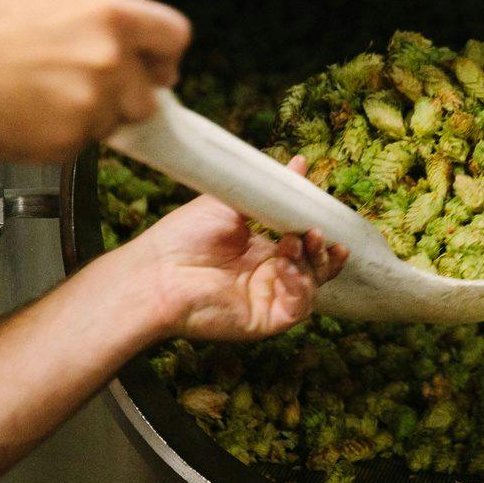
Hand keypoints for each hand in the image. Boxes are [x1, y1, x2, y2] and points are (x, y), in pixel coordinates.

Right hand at [0, 0, 190, 160]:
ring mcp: (91, 103)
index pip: (174, 38)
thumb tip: (97, 15)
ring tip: (44, 98)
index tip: (158, 68)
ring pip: (111, 123)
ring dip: (88, 118)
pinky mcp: (69, 139)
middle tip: (86, 90)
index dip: (165, 58)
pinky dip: (58, 137)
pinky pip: (77, 145)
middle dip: (123, 97)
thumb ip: (85, 7)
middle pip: (148, 96)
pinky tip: (27, 114)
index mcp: (110, 17)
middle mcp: (109, 60)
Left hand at [121, 156, 347, 340]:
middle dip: (322, 249)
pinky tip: (286, 268)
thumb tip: (299, 163)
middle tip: (316, 232)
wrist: (156, 271)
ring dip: (312, 264)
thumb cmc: (182, 236)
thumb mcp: (229, 203)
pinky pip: (297, 308)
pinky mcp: (264, 320)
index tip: (327, 214)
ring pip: (310, 287)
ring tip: (298, 243)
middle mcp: (266, 277)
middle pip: (313, 267)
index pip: (302, 244)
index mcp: (260, 252)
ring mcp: (266, 299)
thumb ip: (267, 188)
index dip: (317, 232)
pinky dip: (300, 288)